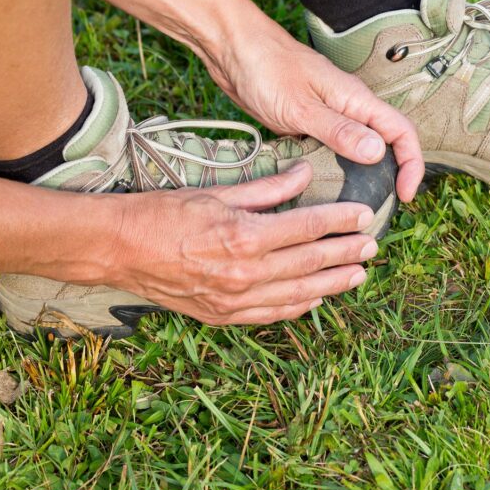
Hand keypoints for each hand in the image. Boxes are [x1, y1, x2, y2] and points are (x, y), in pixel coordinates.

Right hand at [108, 162, 377, 324]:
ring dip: (333, 284)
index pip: (307, 227)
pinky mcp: (223, 315)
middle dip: (346, 253)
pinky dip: (300, 306)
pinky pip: (273, 314)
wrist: (117, 250)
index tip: (363, 215)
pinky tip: (318, 298)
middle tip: (372, 245)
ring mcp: (235, 300)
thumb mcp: (216, 191)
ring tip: (358, 274)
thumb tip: (303, 173)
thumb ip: (266, 187)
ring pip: (299, 293)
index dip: (340, 221)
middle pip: (311, 262)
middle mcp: (245, 273)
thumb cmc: (162, 214)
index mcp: (244, 236)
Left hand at [203, 16, 423, 201]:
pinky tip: (321, 189)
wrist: (233, 49)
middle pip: (385, 144)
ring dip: (361, 177)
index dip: (411, 164)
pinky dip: (332, 171)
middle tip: (380, 208)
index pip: (401, 132)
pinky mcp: (308, 124)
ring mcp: (329, 116)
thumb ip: (339, 130)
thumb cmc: (265, 67)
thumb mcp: (301, 107)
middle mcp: (349, 108)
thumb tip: (378, 152)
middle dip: (391, 175)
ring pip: (357, 150)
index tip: (405, 194)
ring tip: (352, 206)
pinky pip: (330, 151)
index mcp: (356, 100)